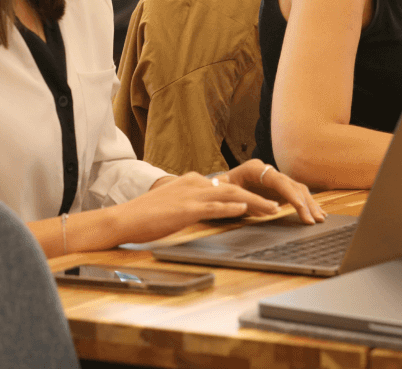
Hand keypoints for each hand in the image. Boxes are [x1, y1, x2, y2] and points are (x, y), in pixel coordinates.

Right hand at [116, 172, 280, 243]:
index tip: (265, 203)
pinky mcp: (185, 209)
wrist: (124, 218)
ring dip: (254, 203)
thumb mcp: (175, 204)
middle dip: (259, 197)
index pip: (227, 186)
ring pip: (230, 195)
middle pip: (234, 188)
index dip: (249, 195)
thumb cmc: (147, 216)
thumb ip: (193, 203)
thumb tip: (211, 206)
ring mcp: (190, 195)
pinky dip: (230, 207)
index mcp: (193, 182)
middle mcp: (195, 184)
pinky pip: (212, 207)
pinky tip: (244, 210)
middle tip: (278, 206)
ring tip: (271, 210)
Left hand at [221, 159, 326, 224]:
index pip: (278, 180)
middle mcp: (269, 172)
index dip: (290, 193)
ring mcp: (276, 180)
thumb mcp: (224, 191)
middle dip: (305, 202)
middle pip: (292, 184)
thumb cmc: (219, 188)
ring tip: (320, 218)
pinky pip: (297, 194)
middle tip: (313, 219)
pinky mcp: (280, 189)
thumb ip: (240, 197)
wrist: (218, 185)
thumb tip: (264, 207)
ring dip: (310, 204)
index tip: (299, 206)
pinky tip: (317, 213)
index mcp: (255, 169)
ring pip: (298, 189)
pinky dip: (307, 204)